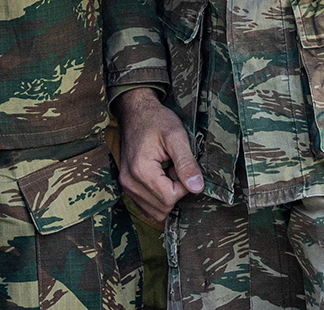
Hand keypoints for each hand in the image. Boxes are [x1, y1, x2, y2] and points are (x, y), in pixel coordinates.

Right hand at [114, 87, 203, 223]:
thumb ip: (187, 163)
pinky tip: (159, 176)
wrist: (135, 111)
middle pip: (163, 207)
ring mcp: (125, 185)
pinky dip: (158, 196)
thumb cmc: (156, 119)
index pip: (170, 198)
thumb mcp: (176, 136)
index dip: (183, 185)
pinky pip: (147, 206)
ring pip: (155, 211)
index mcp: (140, 170)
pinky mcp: (127, 186)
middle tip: (173, 167)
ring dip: (166, 195)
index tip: (180, 165)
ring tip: (166, 170)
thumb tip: (197, 188)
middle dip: (175, 191)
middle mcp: (129, 182)